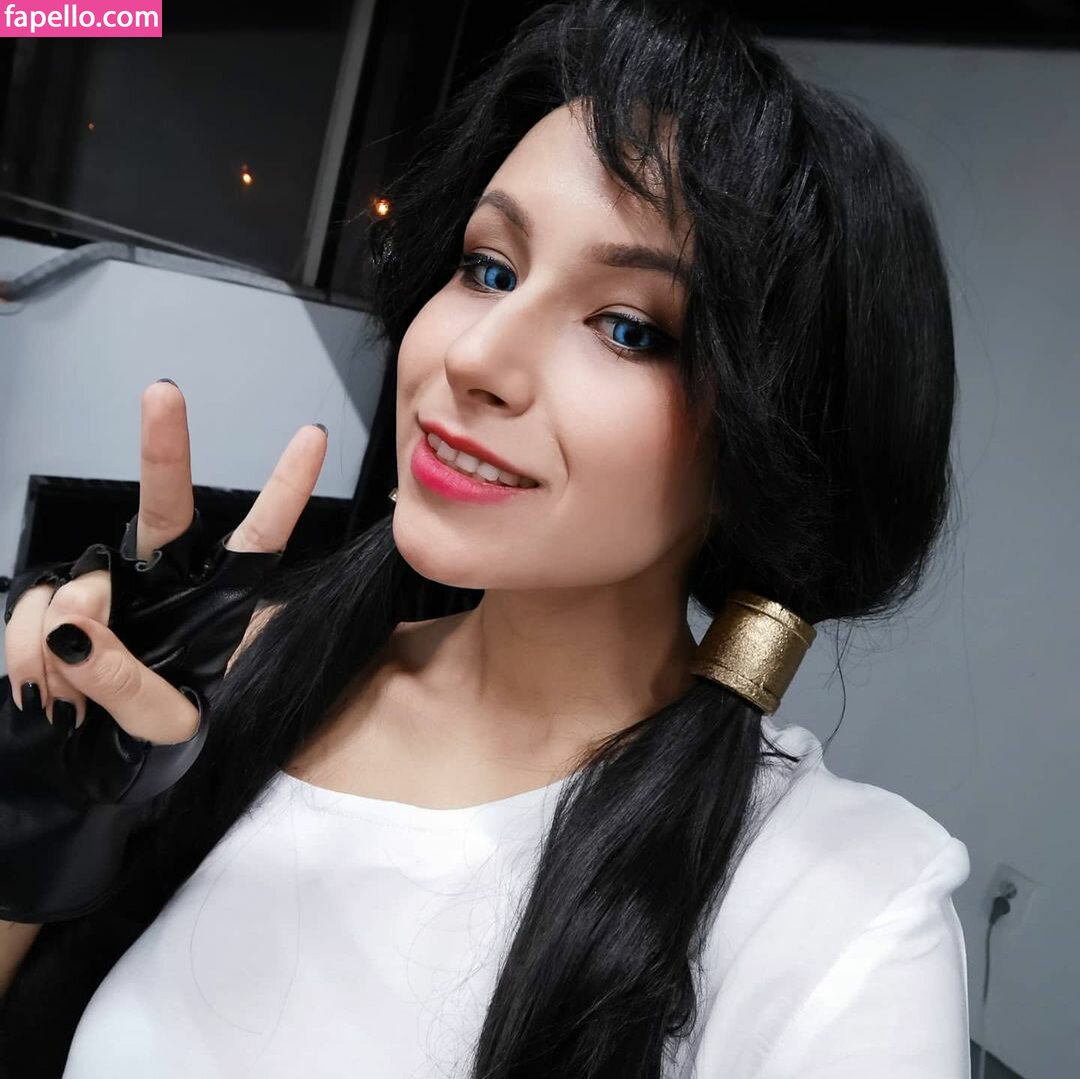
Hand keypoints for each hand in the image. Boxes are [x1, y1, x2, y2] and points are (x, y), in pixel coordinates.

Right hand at [3, 380, 326, 744]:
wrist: (102, 771)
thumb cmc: (163, 744)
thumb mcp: (165, 726)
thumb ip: (128, 684)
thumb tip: (73, 628)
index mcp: (218, 607)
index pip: (260, 540)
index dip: (285, 490)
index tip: (313, 435)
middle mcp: (167, 584)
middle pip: (165, 508)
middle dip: (164, 449)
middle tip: (164, 392)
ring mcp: (111, 590)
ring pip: (80, 583)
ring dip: (64, 642)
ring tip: (70, 701)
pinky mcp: (57, 603)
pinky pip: (32, 609)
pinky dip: (25, 652)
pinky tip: (41, 688)